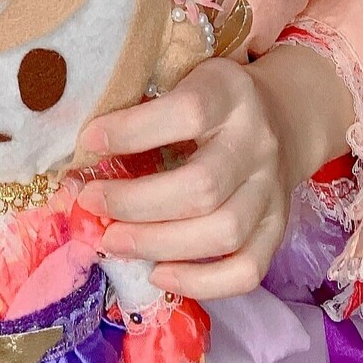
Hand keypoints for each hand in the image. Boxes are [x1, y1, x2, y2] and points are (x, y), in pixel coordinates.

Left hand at [76, 58, 297, 302]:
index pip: (188, 112)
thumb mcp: (184, 79)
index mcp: (231, 93)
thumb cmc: (211, 100)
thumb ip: (144, 106)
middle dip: (136, 203)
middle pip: (202, 186)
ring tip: (112, 241)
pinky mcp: (279, 229)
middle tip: (91, 203)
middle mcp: (258, 143)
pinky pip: (247, 270)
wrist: (281, 118)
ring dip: (158, 244)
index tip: (90, 141)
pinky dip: (201, 282)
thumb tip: (80, 150)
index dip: (133, 130)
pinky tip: (158, 274)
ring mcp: (272, 190)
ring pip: (223, 233)